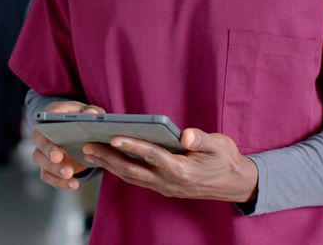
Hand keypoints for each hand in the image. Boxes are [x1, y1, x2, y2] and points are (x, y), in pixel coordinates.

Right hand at [31, 100, 106, 190]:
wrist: (79, 135)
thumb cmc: (82, 119)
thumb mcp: (89, 112)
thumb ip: (92, 111)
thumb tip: (91, 114)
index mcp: (51, 116)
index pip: (44, 117)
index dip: (47, 125)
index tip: (55, 134)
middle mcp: (43, 134)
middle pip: (39, 142)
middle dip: (48, 150)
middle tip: (58, 157)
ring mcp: (44, 152)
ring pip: (41, 161)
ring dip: (53, 169)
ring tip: (69, 174)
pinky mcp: (48, 167)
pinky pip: (48, 176)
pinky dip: (59, 182)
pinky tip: (74, 184)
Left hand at [81, 128, 257, 202]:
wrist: (235, 183)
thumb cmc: (226, 160)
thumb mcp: (219, 145)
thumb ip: (201, 139)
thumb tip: (185, 134)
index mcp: (183, 170)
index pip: (152, 156)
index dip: (132, 145)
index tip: (114, 135)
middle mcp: (169, 182)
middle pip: (132, 170)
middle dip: (108, 157)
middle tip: (87, 145)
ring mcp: (165, 187)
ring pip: (131, 177)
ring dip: (109, 165)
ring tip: (89, 152)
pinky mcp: (163, 187)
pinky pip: (136, 179)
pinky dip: (119, 170)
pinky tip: (108, 160)